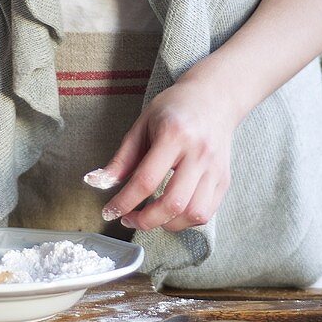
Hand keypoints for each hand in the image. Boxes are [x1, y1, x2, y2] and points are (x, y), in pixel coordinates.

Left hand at [87, 75, 234, 232]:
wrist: (214, 97)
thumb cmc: (175, 108)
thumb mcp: (142, 124)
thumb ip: (122, 158)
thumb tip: (97, 183)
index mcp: (174, 135)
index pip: (146, 180)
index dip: (124, 202)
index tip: (110, 212)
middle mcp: (198, 153)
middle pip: (173, 203)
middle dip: (146, 221)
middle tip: (129, 219)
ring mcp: (215, 168)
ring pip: (194, 214)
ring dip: (168, 224)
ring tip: (152, 216)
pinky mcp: (224, 179)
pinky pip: (207, 213)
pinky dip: (185, 221)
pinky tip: (171, 212)